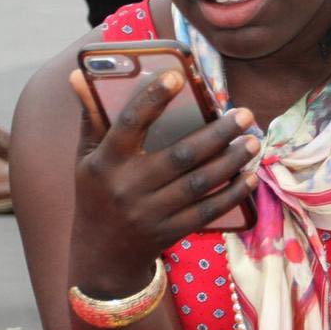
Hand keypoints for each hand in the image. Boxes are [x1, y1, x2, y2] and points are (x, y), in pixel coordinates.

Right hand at [66, 69, 258, 297]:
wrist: (100, 255)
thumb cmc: (97, 192)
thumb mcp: (85, 158)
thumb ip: (90, 118)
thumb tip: (77, 74)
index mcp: (105, 163)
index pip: (128, 125)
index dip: (151, 99)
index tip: (176, 76)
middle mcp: (128, 187)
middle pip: (180, 156)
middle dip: (217, 134)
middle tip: (243, 113)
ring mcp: (150, 212)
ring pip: (199, 183)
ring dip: (231, 161)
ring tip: (254, 140)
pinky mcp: (170, 231)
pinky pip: (208, 211)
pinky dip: (232, 194)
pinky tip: (250, 176)